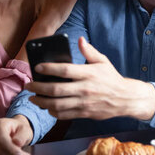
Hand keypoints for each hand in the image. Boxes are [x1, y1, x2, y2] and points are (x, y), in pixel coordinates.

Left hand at [25, 37, 154, 120]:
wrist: (125, 98)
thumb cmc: (111, 78)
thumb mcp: (103, 61)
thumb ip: (89, 51)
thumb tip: (80, 39)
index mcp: (88, 73)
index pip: (64, 70)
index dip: (48, 69)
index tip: (37, 68)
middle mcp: (84, 88)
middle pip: (56, 89)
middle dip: (38, 88)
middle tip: (28, 85)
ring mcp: (84, 102)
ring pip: (57, 104)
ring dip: (41, 102)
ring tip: (33, 98)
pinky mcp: (84, 113)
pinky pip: (64, 114)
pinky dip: (52, 112)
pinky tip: (47, 107)